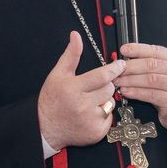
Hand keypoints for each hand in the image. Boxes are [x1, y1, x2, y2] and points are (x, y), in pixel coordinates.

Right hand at [37, 31, 125, 149]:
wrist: (45, 129)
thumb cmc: (51, 100)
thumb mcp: (57, 75)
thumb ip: (71, 55)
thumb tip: (76, 35)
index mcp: (72, 89)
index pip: (101, 76)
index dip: (114, 69)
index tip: (121, 64)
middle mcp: (82, 106)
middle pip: (109, 89)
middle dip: (105, 86)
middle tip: (93, 88)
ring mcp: (90, 121)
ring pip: (111, 103)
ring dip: (104, 100)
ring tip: (89, 102)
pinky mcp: (97, 132)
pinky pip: (110, 117)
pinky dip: (103, 114)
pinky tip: (90, 114)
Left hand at [115, 42, 166, 139]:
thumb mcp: (164, 72)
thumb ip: (149, 64)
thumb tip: (125, 60)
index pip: (155, 50)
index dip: (138, 49)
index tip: (123, 49)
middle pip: (151, 65)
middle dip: (131, 67)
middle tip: (117, 70)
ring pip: (150, 79)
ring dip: (131, 80)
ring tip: (118, 81)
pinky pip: (151, 94)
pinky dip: (136, 92)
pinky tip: (126, 91)